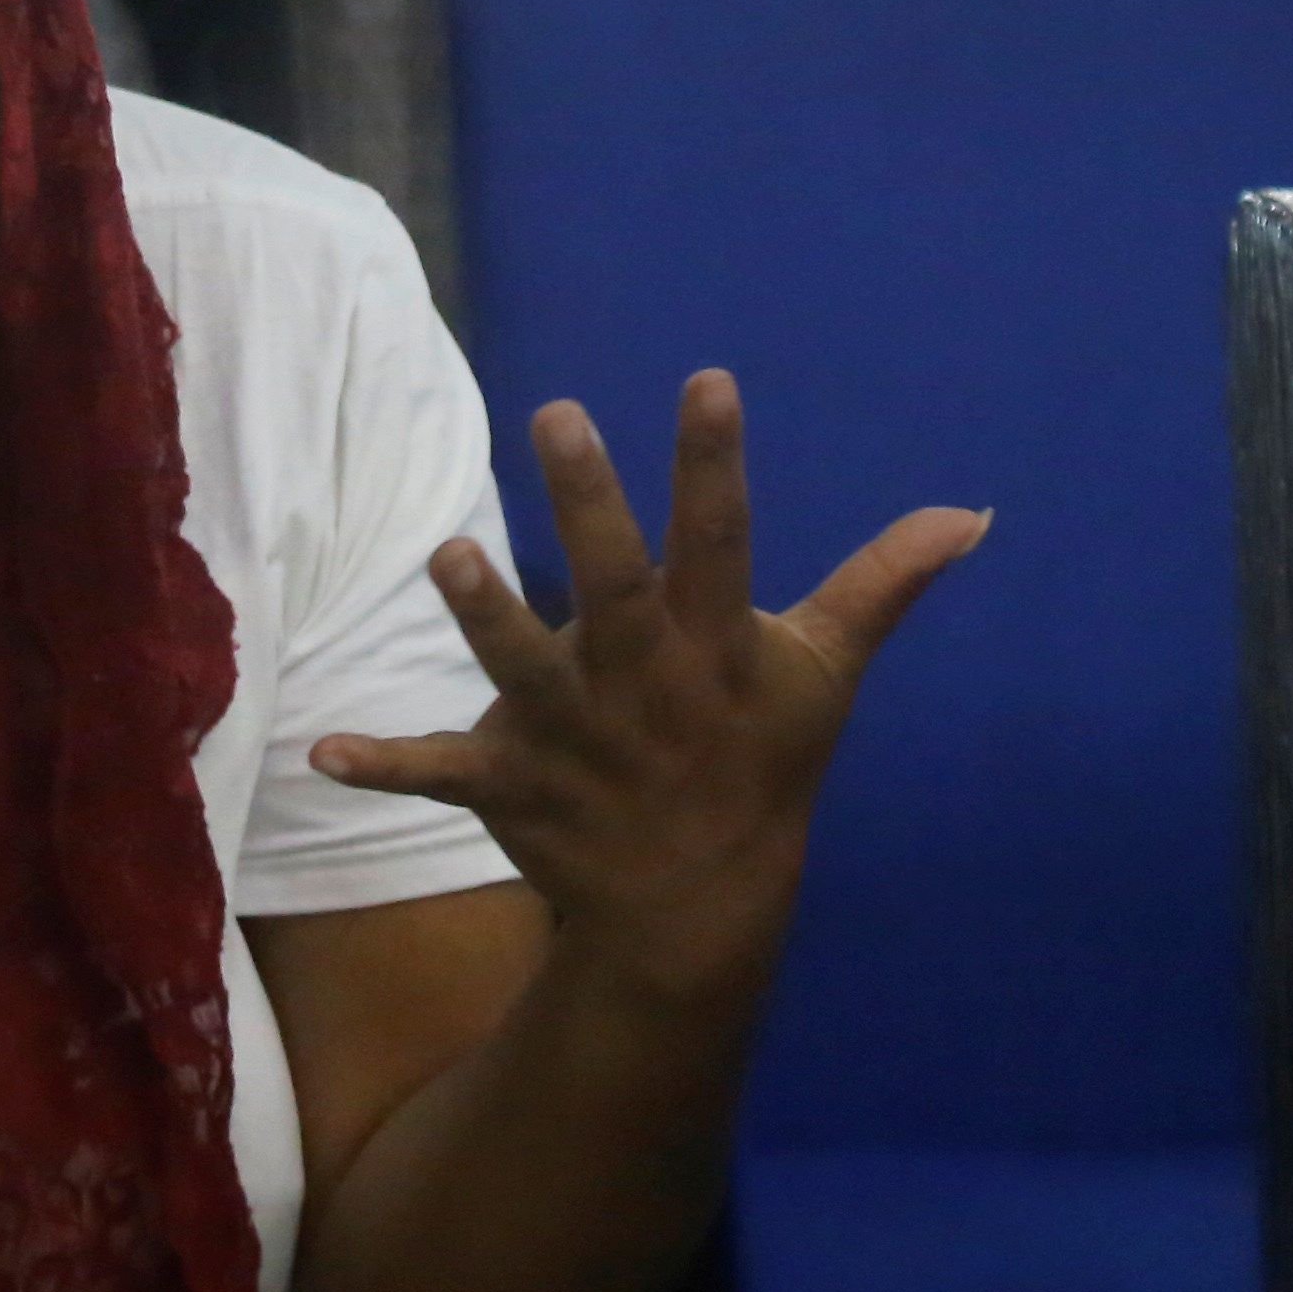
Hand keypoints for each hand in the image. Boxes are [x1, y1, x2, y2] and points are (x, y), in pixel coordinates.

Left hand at [310, 374, 982, 1002]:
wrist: (698, 912)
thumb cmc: (759, 764)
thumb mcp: (825, 673)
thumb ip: (884, 583)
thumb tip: (970, 513)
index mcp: (717, 648)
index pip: (724, 541)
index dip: (715, 463)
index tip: (706, 380)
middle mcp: (646, 686)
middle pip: (617, 585)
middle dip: (588, 505)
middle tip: (555, 413)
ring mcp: (576, 740)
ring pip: (525, 671)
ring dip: (486, 618)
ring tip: (447, 554)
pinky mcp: (514, 787)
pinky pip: (442, 773)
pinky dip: (385, 765)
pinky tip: (322, 751)